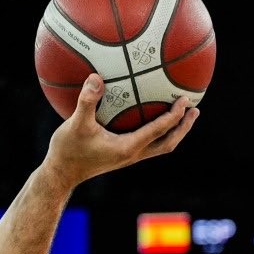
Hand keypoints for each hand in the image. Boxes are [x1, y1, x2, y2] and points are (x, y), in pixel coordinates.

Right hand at [42, 75, 197, 188]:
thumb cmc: (67, 151)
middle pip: (167, 144)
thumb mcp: (75, 124)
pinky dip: (155, 130)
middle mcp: (132, 154)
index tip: (185, 101)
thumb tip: (96, 78)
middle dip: (183, 128)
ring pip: (159, 146)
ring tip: (182, 115)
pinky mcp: (120, 155)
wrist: (59, 175)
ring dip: (173, 131)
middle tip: (194, 110)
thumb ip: (87, 101)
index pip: (158, 131)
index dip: (174, 117)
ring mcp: (127, 157)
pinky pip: (146, 142)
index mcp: (127, 148)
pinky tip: (147, 115)